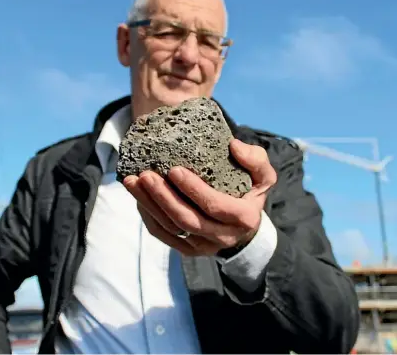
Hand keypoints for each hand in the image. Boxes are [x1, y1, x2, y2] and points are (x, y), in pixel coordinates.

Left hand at [123, 139, 276, 256]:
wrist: (243, 222)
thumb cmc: (250, 190)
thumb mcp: (263, 174)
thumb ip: (254, 159)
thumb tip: (233, 146)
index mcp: (244, 218)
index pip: (215, 205)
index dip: (193, 189)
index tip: (173, 169)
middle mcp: (224, 237)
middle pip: (188, 220)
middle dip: (164, 198)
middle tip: (146, 175)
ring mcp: (205, 246)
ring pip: (172, 228)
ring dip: (150, 205)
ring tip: (134, 182)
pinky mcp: (189, 250)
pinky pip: (163, 235)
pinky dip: (148, 216)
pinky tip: (138, 196)